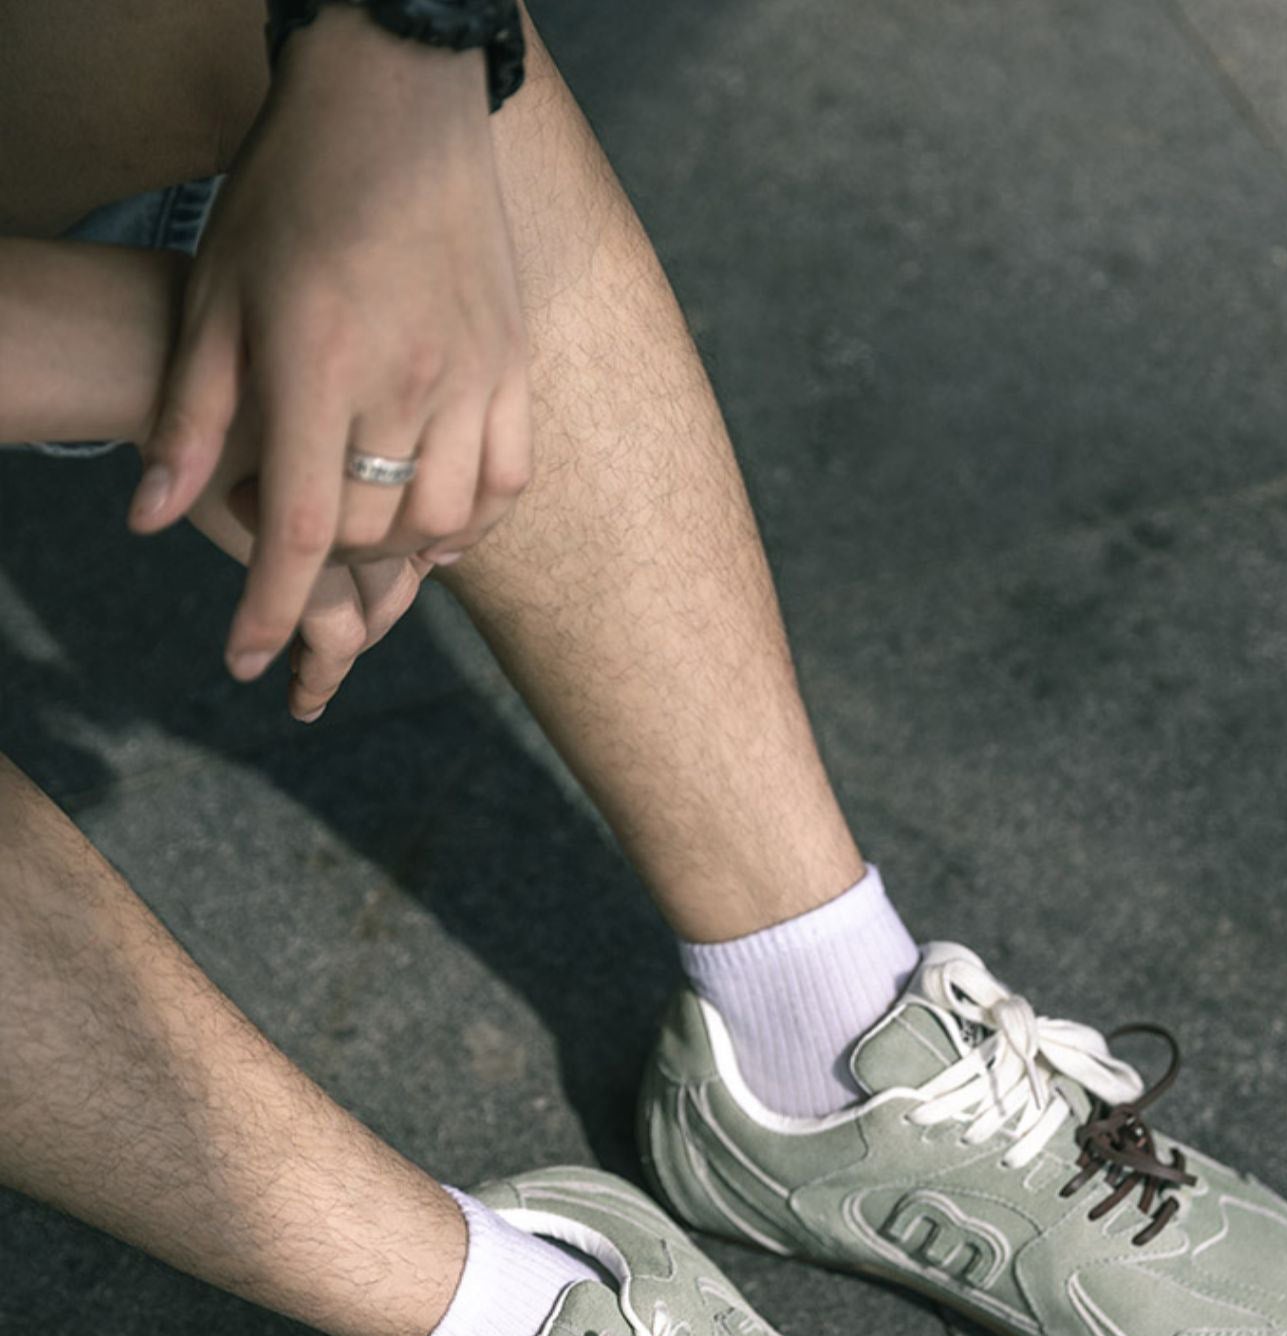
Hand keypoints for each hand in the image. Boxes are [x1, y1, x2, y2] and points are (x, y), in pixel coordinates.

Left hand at [128, 2, 529, 684]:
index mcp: (318, 363)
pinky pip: (508, 482)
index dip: (269, 607)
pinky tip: (441, 517)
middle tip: (282, 510)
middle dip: (319, 555)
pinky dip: (474, 521)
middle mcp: (406, 381)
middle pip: (372, 532)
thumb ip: (192, 415)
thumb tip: (152, 517)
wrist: (397, 103)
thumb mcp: (216, 294)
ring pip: (446, 522)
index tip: (244, 660)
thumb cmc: (291, 193)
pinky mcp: (514, 366)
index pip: (303, 528)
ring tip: (362, 522)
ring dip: (398, 549)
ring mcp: (473, 376)